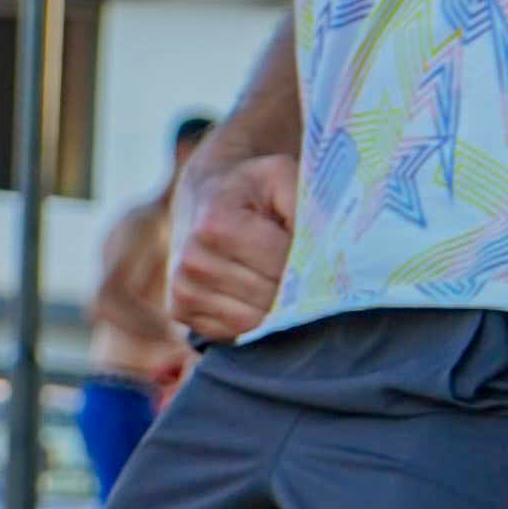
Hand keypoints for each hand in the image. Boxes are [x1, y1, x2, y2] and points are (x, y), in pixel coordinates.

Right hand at [170, 152, 295, 341]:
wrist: (204, 195)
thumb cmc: (251, 188)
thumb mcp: (282, 176)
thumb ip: (306, 207)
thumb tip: (327, 254)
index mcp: (215, 225)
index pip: (280, 266)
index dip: (306, 261)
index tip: (313, 250)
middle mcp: (191, 262)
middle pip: (268, 297)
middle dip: (293, 286)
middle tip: (298, 266)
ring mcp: (182, 290)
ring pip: (253, 321)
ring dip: (275, 306)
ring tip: (274, 275)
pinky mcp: (180, 311)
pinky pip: (234, 332)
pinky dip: (253, 317)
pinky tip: (254, 291)